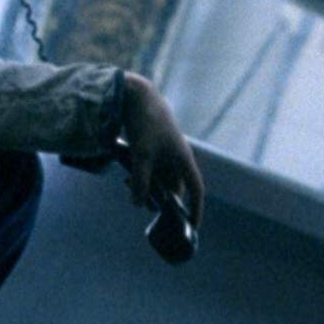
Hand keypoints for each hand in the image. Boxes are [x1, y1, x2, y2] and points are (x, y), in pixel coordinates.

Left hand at [120, 73, 203, 227]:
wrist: (136, 96)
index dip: (195, 209)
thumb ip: (141, 181)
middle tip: (144, 206)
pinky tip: (127, 177)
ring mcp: (165, 153)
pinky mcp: (153, 148)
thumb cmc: (145, 123)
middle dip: (161, 200)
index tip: (192, 227)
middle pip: (174, 188)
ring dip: (147, 187)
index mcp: (183, 159)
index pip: (196, 190)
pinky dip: (141, 177)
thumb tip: (138, 204)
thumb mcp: (141, 155)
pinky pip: (151, 170)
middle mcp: (177, 158)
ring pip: (160, 179)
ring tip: (128, 185)